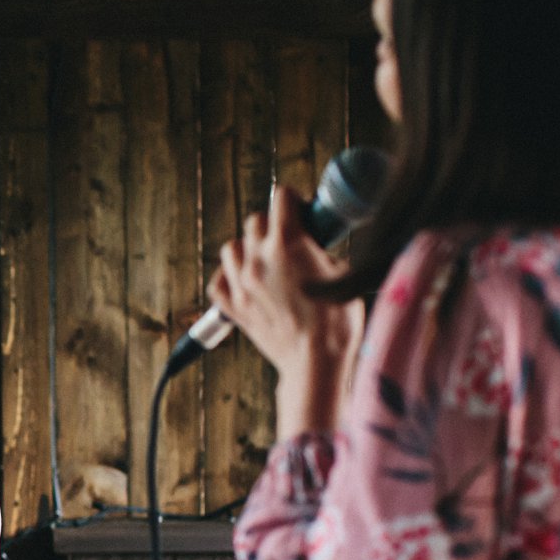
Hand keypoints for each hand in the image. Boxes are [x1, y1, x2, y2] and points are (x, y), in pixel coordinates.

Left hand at [207, 184, 365, 435]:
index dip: (293, 201)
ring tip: (266, 261)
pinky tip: (245, 282)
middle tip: (288, 239)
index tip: (302, 211)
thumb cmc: (337, 321)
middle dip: (272, 224)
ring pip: (232, 248)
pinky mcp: (233, 308)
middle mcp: (258, 259)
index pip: (280, 197)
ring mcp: (241, 284)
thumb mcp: (341, 272)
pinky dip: (228, 278)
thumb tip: (315, 242)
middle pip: (255, 221)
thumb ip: (321, 249)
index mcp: (287, 243)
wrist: (316, 362)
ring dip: (248, 249)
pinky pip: (218, 281)